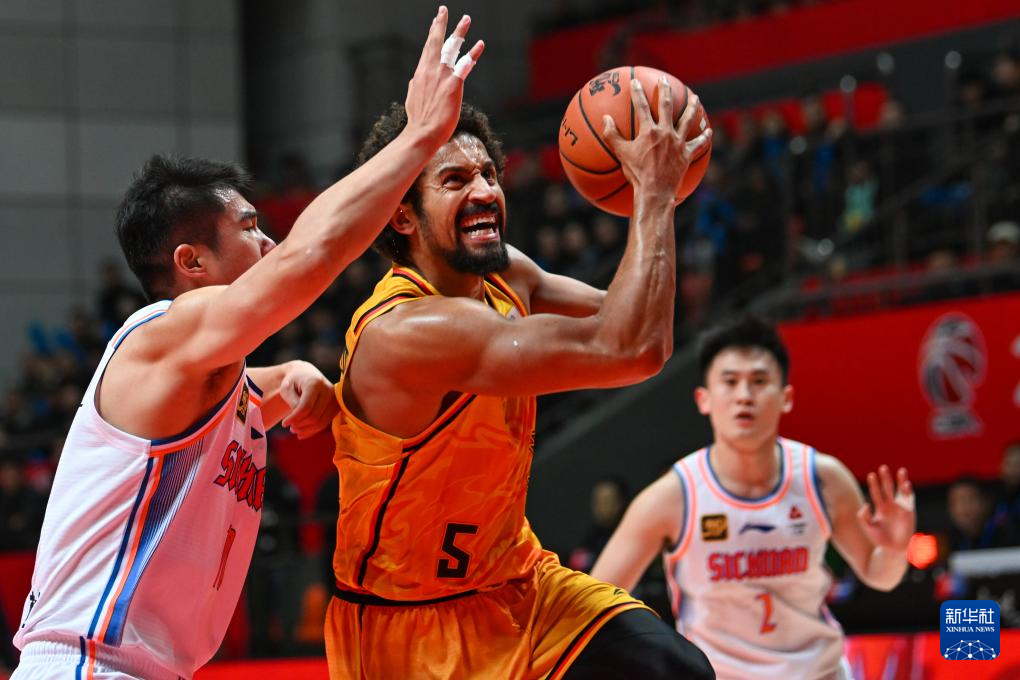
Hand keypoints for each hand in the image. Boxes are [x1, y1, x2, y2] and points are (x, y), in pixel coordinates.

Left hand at [279, 362, 338, 438]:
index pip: (306, 407)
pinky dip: (313, 430)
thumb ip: (293, 403)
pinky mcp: (336, 406)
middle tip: (289, 427)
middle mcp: (329, 390)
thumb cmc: (294, 381)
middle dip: (300, 425)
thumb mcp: (287, 388)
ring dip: (306, 430)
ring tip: (294, 430)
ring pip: (321, 422)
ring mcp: (335, 399)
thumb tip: (299, 420)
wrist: (306, 374)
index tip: (284, 424)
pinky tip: (302, 432)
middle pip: (314, 416)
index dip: (294, 418)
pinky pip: (325, 423)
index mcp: (315, 383)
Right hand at [404, 6, 484, 146]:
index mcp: (421, 73)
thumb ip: (415, 86)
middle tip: (445, 10)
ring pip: (451, 49)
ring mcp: (442, 77)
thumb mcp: (412, 98)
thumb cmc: (418, 120)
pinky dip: (472, 54)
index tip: (436, 20)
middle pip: (436, 42)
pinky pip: (464, 66)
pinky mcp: (453, 85)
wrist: (422, 133)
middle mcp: (431, 70)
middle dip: (441, 24)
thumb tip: (414, 80)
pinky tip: (479, 45)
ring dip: (459, 32)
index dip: (432, 33)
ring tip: (466, 19)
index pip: (428, 49)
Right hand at [602, 77, 711, 202]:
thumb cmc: (637, 175)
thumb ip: (612, 135)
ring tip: (695, 97)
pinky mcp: (687, 154)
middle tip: (664, 80)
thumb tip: (605, 119)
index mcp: (648, 131)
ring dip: (692, 107)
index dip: (637, 92)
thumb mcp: (621, 154)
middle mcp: (665, 132)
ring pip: (688, 119)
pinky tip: (709, 131)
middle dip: (665, 90)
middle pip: (666, 105)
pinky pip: (698, 143)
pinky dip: (704, 137)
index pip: (641, 106)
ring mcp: (678, 142)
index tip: (634, 82)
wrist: (655, 192)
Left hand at [857, 465, 915, 552]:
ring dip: (901, 481)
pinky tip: (906, 484)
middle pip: (888, 488)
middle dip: (886, 478)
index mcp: (880, 508)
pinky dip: (908, 492)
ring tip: (901, 471)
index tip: (871, 475)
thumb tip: (866, 505)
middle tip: (883, 467)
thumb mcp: (867, 526)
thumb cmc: (879, 538)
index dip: (874, 484)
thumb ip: (863, 516)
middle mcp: (890, 506)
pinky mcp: (909, 512)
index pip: (876, 492)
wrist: (893, 549)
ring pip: (901, 491)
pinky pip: (909, 500)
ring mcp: (900, 508)